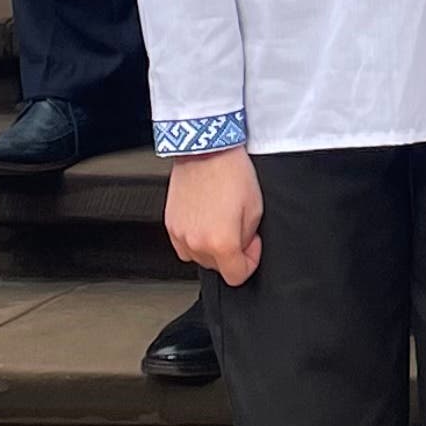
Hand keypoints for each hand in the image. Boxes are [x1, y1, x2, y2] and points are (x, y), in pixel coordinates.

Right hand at [166, 147, 262, 285]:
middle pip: (218, 268)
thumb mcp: (256, 209)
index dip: (250, 262)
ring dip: (212, 247)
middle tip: (238, 227)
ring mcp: (180, 234)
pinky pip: (184, 245)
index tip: (252, 246)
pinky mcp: (170, 224)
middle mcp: (197, 242)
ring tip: (220, 221)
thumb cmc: (231, 172)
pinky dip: (196, 239)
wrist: (206, 149)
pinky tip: (205, 219)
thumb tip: (242, 248)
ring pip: (199, 258)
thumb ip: (248, 238)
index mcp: (221, 242)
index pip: (237, 276)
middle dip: (231, 252)